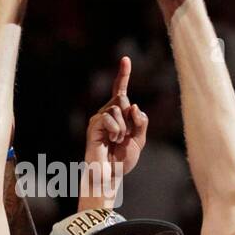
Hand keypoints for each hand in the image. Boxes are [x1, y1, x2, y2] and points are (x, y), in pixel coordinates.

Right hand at [81, 57, 147, 204]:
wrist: (110, 175)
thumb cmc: (123, 159)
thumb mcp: (139, 140)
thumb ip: (140, 121)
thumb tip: (133, 105)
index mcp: (119, 115)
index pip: (120, 91)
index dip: (123, 75)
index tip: (125, 59)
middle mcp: (107, 113)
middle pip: (124, 100)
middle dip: (130, 119)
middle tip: (124, 138)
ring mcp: (99, 118)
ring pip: (118, 110)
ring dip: (123, 128)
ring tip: (117, 141)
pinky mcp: (94, 125)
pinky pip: (109, 118)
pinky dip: (115, 130)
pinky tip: (111, 140)